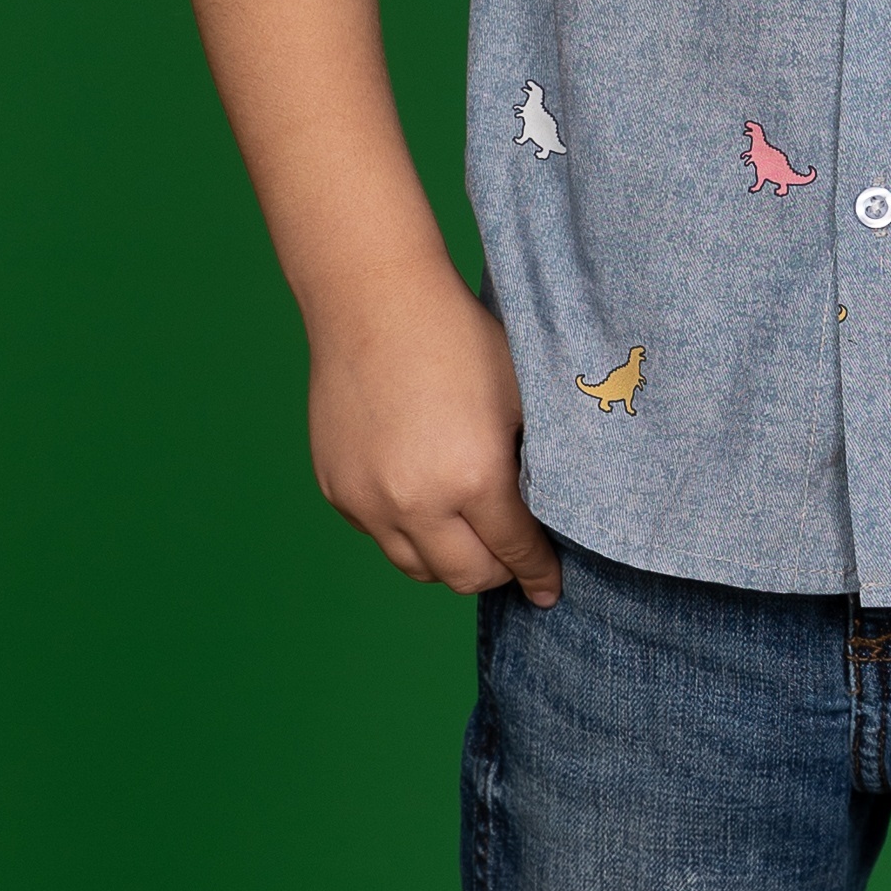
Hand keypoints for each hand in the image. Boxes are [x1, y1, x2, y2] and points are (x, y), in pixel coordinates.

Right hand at [304, 260, 561, 602]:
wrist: (375, 302)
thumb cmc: (459, 338)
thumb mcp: (521, 395)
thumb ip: (537, 462)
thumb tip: (552, 512)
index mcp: (473, 477)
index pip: (514, 551)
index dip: (537, 573)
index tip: (548, 589)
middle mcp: (416, 502)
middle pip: (464, 577)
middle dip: (496, 573)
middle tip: (511, 558)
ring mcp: (369, 501)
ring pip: (416, 568)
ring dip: (448, 561)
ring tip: (468, 534)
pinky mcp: (338, 491)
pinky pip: (379, 536)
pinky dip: (406, 531)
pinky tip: (423, 498)